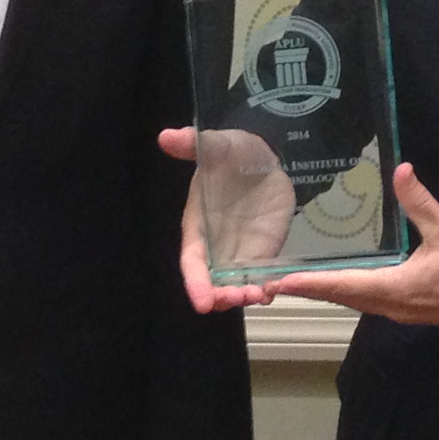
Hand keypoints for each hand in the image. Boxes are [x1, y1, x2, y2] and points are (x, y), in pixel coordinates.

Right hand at [159, 126, 284, 313]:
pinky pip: (260, 277)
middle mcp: (216, 247)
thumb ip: (194, 144)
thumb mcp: (217, 144)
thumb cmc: (234, 152)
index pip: (192, 261)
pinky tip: (272, 292)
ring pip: (236, 285)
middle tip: (238, 298)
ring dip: (243, 296)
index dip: (195, 282)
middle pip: (213, 282)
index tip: (202, 302)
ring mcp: (240, 252)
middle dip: (222, 296)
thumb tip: (166, 137)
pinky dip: (265, 289)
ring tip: (257, 296)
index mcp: (198, 226)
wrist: (266, 157)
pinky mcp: (262, 252)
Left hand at [269, 165, 438, 328]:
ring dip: (326, 292)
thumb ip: (420, 203)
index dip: (309, 284)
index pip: (342, 286)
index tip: (279, 284)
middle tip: (273, 284)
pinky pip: (368, 302)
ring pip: (354, 302)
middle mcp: (391, 305)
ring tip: (297, 282)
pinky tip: (340, 282)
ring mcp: (400, 310)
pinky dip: (348, 292)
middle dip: (308, 290)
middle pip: (341, 298)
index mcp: (396, 288)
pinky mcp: (409, 309)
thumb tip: (402, 171)